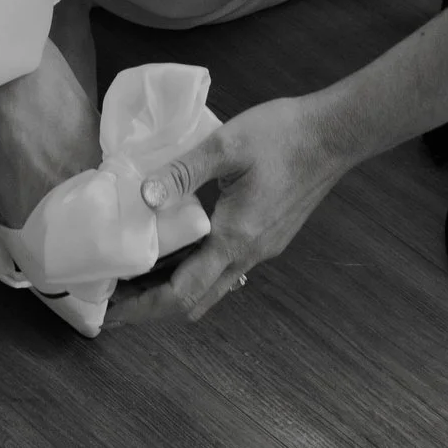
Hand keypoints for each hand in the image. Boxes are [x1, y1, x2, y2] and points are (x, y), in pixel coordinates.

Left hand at [106, 95, 344, 328]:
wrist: (333, 135)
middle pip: (195, 300)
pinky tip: (181, 251)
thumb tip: (144, 196)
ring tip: (141, 279)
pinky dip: (197, 272)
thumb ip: (183, 172)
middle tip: (117, 301)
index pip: (183, 292)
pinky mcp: (270, 237)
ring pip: (213, 287)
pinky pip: (227, 268)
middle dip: (153, 306)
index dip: (145, 307)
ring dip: (176, 290)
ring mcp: (263, 249)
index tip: (114, 313)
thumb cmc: (283, 135)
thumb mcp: (227, 145)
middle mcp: (250, 254)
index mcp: (236, 237)